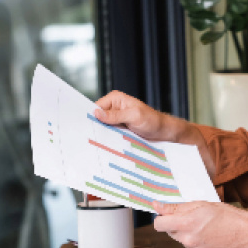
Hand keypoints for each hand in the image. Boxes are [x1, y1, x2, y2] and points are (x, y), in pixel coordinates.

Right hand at [94, 92, 215, 176]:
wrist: (164, 133)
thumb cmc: (153, 121)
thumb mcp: (134, 116)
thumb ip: (116, 115)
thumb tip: (96, 113)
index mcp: (115, 99)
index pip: (95, 107)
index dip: (89, 117)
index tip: (82, 128)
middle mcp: (114, 108)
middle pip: (97, 118)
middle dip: (93, 127)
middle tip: (85, 139)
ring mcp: (116, 120)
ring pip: (102, 128)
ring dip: (100, 135)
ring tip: (92, 145)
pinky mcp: (119, 130)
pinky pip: (109, 135)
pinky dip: (107, 140)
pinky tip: (103, 147)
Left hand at [152, 201, 247, 247]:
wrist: (244, 233)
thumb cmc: (226, 216)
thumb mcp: (200, 205)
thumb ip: (176, 207)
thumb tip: (156, 206)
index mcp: (186, 223)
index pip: (159, 224)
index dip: (162, 219)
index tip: (167, 216)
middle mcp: (188, 238)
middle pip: (170, 231)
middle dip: (178, 225)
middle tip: (196, 219)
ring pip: (181, 240)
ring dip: (188, 234)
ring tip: (206, 229)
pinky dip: (196, 242)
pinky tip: (209, 237)